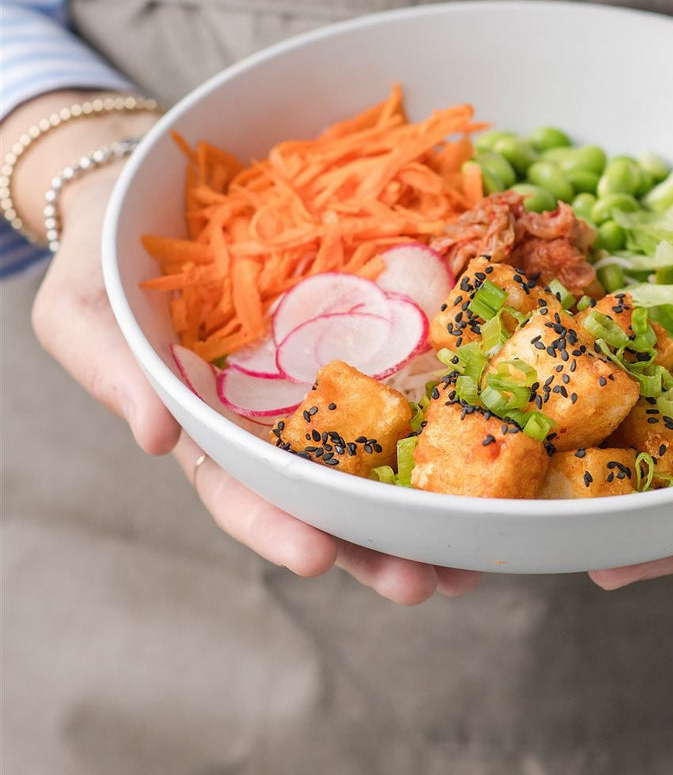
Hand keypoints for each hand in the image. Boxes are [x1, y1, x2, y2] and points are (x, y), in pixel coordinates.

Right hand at [16, 94, 476, 604]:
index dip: (275, 527)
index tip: (316, 558)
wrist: (154, 190)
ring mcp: (321, 383)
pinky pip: (409, 376)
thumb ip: (112, 370)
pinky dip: (445, 417)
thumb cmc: (102, 261)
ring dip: (423, 509)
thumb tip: (156, 437)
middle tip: (421, 584)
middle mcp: (272, 420)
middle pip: (326, 497)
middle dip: (372, 547)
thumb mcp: (80, 310)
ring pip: (377, 457)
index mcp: (207, 429)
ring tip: (470, 555)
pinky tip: (489, 451)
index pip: (239, 491)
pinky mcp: (363, 334)